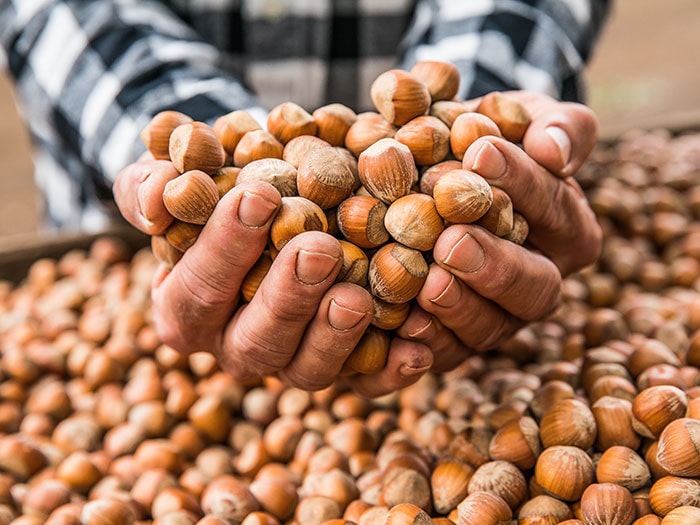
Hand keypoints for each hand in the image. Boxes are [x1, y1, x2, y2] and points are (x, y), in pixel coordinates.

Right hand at [113, 159, 432, 396]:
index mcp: (187, 310)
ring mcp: (292, 361)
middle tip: (318, 249)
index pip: (198, 290)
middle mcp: (237, 346)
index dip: (224, 248)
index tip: (258, 196)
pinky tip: (417, 347)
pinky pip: (365, 382)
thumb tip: (156, 194)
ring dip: (335, 338)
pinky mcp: (342, 368)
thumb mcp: (173, 179)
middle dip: (286, 298)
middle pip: (255, 342)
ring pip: (308, 371)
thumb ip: (152, 183)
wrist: (264, 209)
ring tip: (356, 296)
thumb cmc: (216, 193)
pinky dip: (390, 370)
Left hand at [397, 91, 602, 371]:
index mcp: (567, 230)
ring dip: (458, 310)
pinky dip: (423, 345)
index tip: (480, 153)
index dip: (521, 182)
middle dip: (494, 265)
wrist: (435, 169)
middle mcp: (538, 282)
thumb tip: (555, 150)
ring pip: (490, 329)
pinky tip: (400, 327)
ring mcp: (496, 318)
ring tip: (426, 284)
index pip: (552, 208)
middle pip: (533, 287)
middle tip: (453, 241)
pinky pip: (444, 355)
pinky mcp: (453, 341)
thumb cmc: (486, 137)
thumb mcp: (525, 116)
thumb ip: (556, 125)